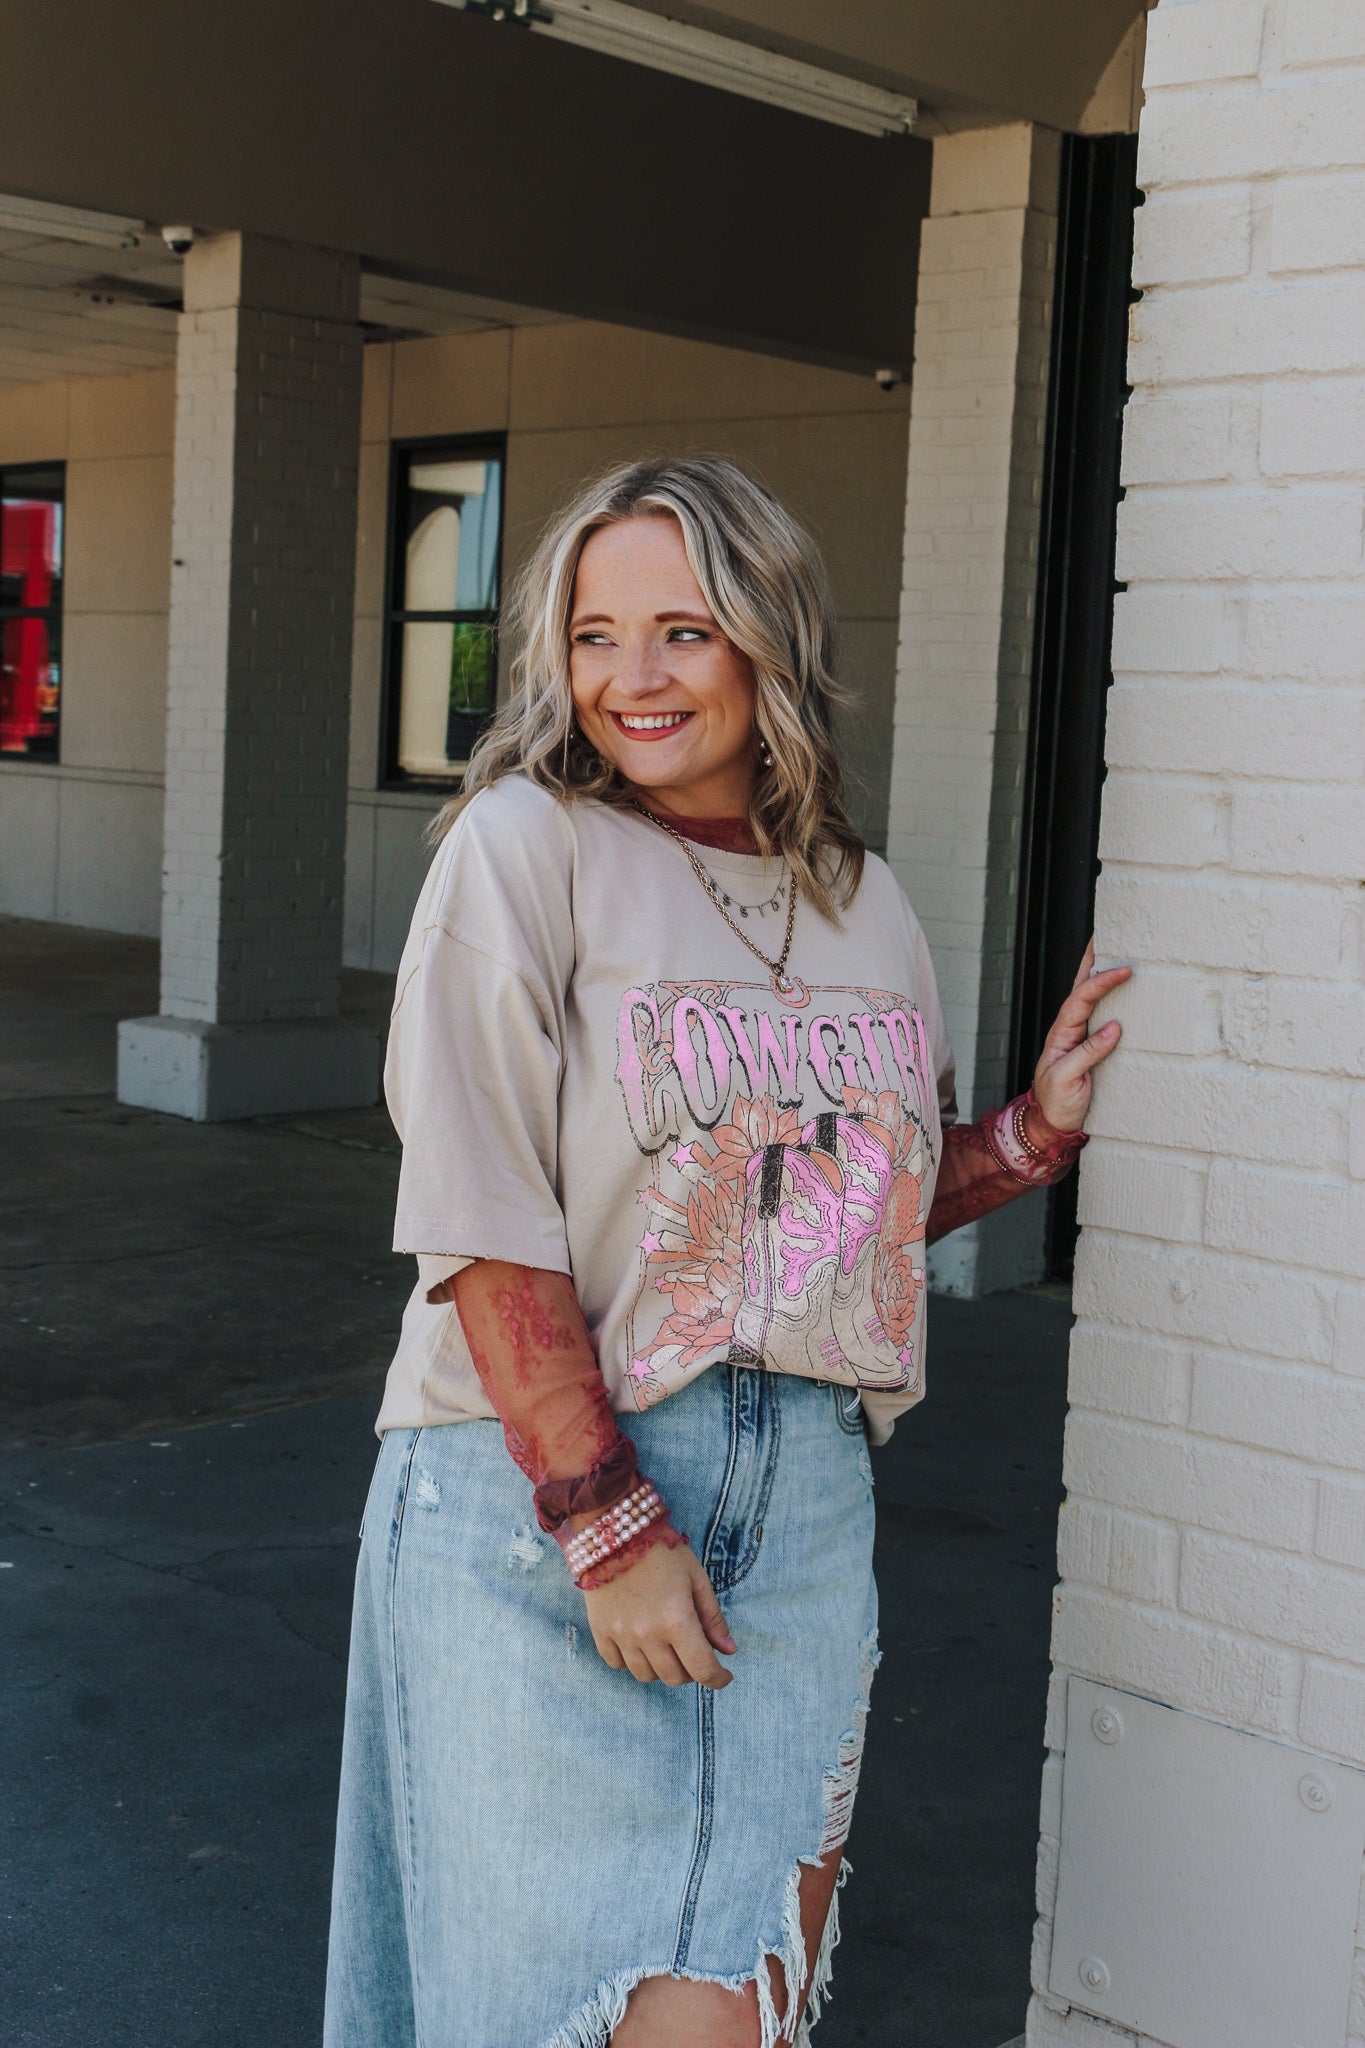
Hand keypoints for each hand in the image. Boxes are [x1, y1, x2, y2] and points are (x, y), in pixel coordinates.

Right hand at [583, 1536, 735, 1688]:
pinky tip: (640, 1643)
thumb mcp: (696, 1577)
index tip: (723, 1676)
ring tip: (667, 1647)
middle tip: (694, 1653)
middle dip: (691, 1671)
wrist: (614, 1531)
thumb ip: (712, 1617)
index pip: (702, 1670)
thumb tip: (728, 1651)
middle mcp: (647, 1634)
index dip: (718, 1679)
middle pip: (674, 1677)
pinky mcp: (600, 1631)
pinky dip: (632, 1661)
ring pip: (646, 1676)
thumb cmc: (661, 1551)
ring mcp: (621, 1635)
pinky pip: (618, 1664)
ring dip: (662, 1669)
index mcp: (676, 1620)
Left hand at [1030, 938, 1131, 1136]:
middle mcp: (1069, 1030)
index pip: (1081, 999)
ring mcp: (1080, 1037)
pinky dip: (1108, 997)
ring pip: (1089, 999)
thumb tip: (1114, 1028)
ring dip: (1098, 974)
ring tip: (1112, 950)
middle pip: (1081, 989)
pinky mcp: (1091, 1047)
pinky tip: (1118, 988)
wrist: (1052, 1124)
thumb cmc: (1056, 1103)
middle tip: (1104, 936)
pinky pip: (1100, 1016)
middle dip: (1091, 962)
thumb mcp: (1067, 1079)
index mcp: (1061, 1033)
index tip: (1123, 970)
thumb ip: (1087, 1054)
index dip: (1101, 982)